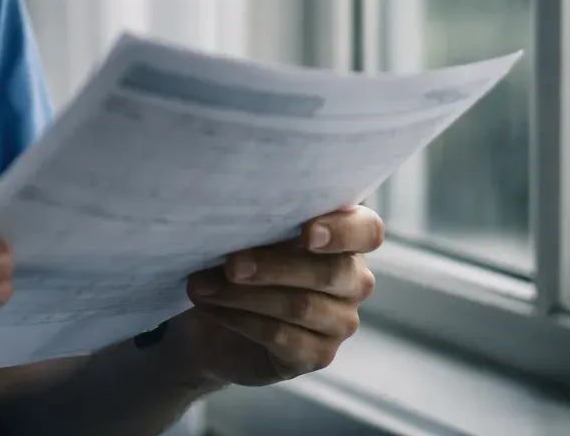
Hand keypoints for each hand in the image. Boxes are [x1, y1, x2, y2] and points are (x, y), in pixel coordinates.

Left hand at [175, 206, 383, 386]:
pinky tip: (213, 307)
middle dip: (274, 266)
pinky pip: (283, 337)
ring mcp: (340, 322)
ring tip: (202, 286)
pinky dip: (241, 320)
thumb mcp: (251, 235)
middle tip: (230, 264)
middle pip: (331, 272)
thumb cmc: (240, 262)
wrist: (215, 320)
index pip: (367, 231)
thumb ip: (263, 223)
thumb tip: (243, 214)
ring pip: (301, 306)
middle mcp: (353, 281)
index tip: (306, 233)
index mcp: (346, 240)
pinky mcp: (317, 355)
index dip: (342, 231)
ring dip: (244, 295)